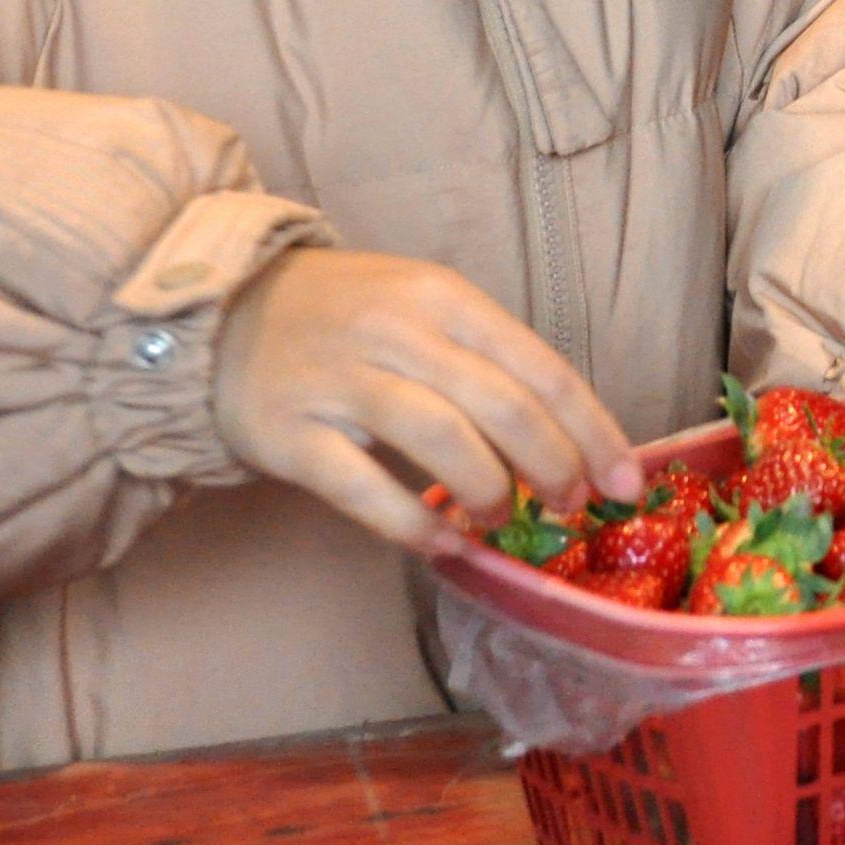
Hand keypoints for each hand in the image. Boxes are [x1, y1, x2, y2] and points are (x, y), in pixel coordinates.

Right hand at [213, 247, 641, 554]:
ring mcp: (339, 381)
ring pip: (442, 439)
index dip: (593, 431)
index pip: (541, 368)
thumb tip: (567, 436)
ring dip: (488, 491)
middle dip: (553, 466)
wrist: (217, 313)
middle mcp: (396, 332)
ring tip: (501, 519)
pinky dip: (412, 525)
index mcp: (442, 297)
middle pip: (502, 406)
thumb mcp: (420, 307)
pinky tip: (441, 546)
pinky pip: (363, 487)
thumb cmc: (342, 316)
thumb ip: (485, 360)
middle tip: (569, 505)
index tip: (626, 481)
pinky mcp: (290, 433)